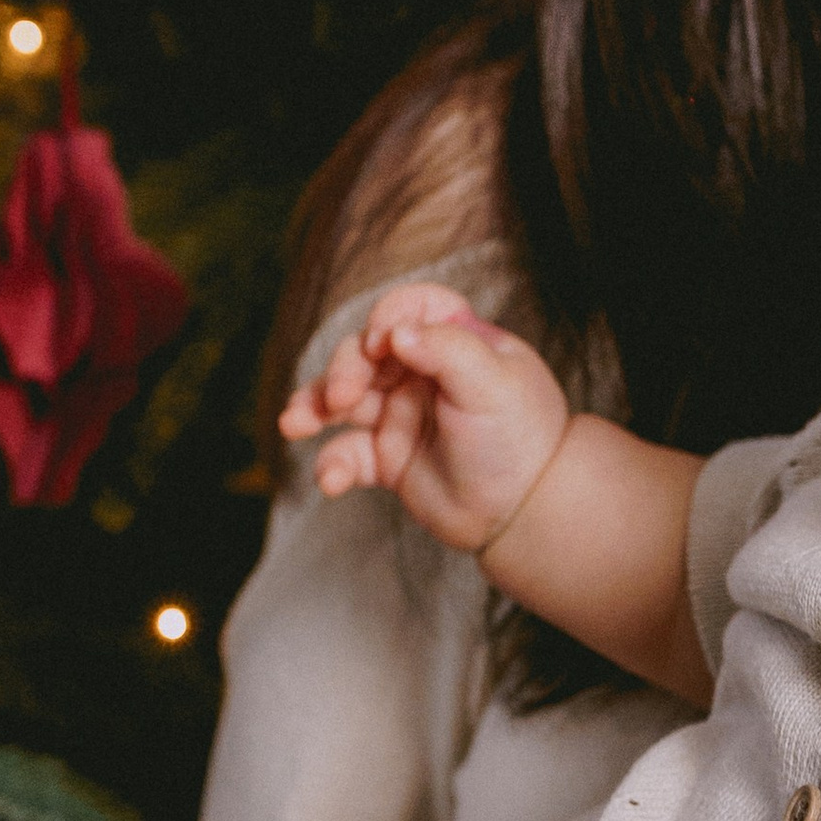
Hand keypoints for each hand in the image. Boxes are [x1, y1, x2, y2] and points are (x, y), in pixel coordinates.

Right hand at [277, 284, 569, 560]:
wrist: (526, 511)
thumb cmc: (520, 438)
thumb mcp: (492, 384)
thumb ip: (447, 349)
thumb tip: (396, 333)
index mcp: (456, 341)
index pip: (410, 309)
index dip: (387, 318)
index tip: (383, 345)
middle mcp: (422, 373)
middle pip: (363, 353)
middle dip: (343, 370)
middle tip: (342, 398)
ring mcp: (400, 414)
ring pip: (341, 400)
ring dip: (313, 407)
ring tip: (294, 424)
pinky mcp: (387, 458)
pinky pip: (347, 453)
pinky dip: (332, 464)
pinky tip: (330, 481)